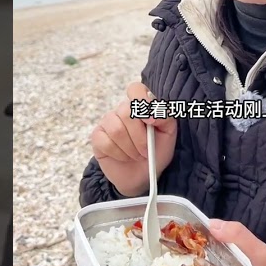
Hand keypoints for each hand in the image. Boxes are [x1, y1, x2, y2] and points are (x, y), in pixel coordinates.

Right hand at [89, 82, 177, 196]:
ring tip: (137, 156)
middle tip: (146, 151)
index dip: (141, 101)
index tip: (151, 121)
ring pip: (116, 129)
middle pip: (126, 112)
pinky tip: (124, 158)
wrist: (143, 176)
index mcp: (141, 105)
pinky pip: (105, 142)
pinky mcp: (97, 137)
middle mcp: (123, 110)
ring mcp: (108, 122)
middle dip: (140, 137)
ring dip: (130, 148)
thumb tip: (152, 113)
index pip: (135, 89)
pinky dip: (119, 154)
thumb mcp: (168, 134)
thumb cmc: (156, 152)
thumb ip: (165, 116)